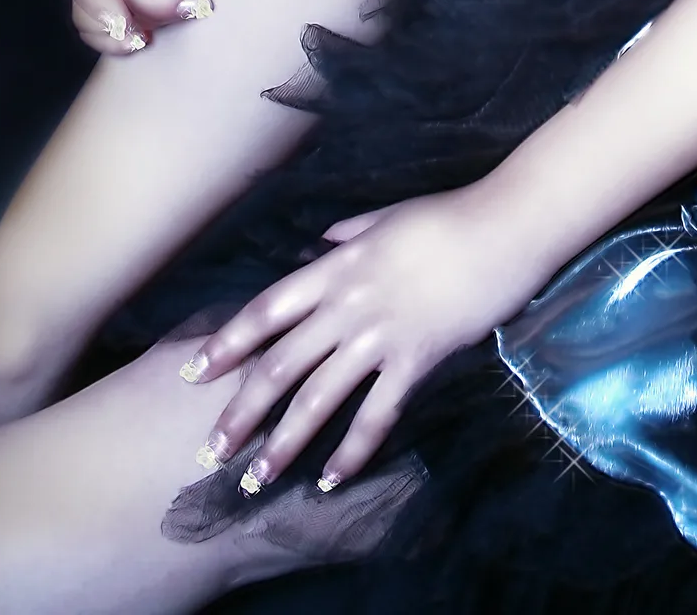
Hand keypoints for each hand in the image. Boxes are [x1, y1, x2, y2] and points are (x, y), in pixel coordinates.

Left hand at [181, 181, 546, 493]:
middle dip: (240, 411)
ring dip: (282, 444)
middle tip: (209, 451)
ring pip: (318, 398)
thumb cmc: (448, 215)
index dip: (226, 343)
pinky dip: (351, 452)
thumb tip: (322, 243)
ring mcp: (381, 334)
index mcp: (337, 267)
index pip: (266, 310)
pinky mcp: (416, 359)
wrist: (504, 226)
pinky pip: (376, 415)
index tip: (192, 373)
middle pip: (280, 364)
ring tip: (255, 481)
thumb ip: (350, 234)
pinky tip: (330, 481)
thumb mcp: (388, 216)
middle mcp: (348, 304)